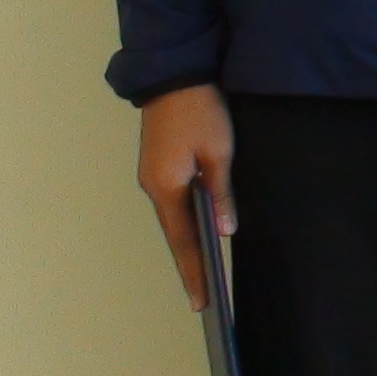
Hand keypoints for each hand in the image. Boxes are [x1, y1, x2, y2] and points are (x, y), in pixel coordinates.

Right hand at [136, 83, 234, 309]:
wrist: (173, 75)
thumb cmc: (199, 111)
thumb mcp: (219, 152)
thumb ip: (220, 193)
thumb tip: (224, 230)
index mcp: (167, 187)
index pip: (183, 241)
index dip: (194, 271)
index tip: (201, 300)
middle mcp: (153, 186)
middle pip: (174, 234)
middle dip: (189, 264)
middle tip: (203, 296)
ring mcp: (152, 176)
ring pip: (172, 218)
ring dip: (187, 242)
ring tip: (203, 271)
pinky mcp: (157, 165)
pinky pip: (171, 201)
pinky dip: (183, 220)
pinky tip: (197, 230)